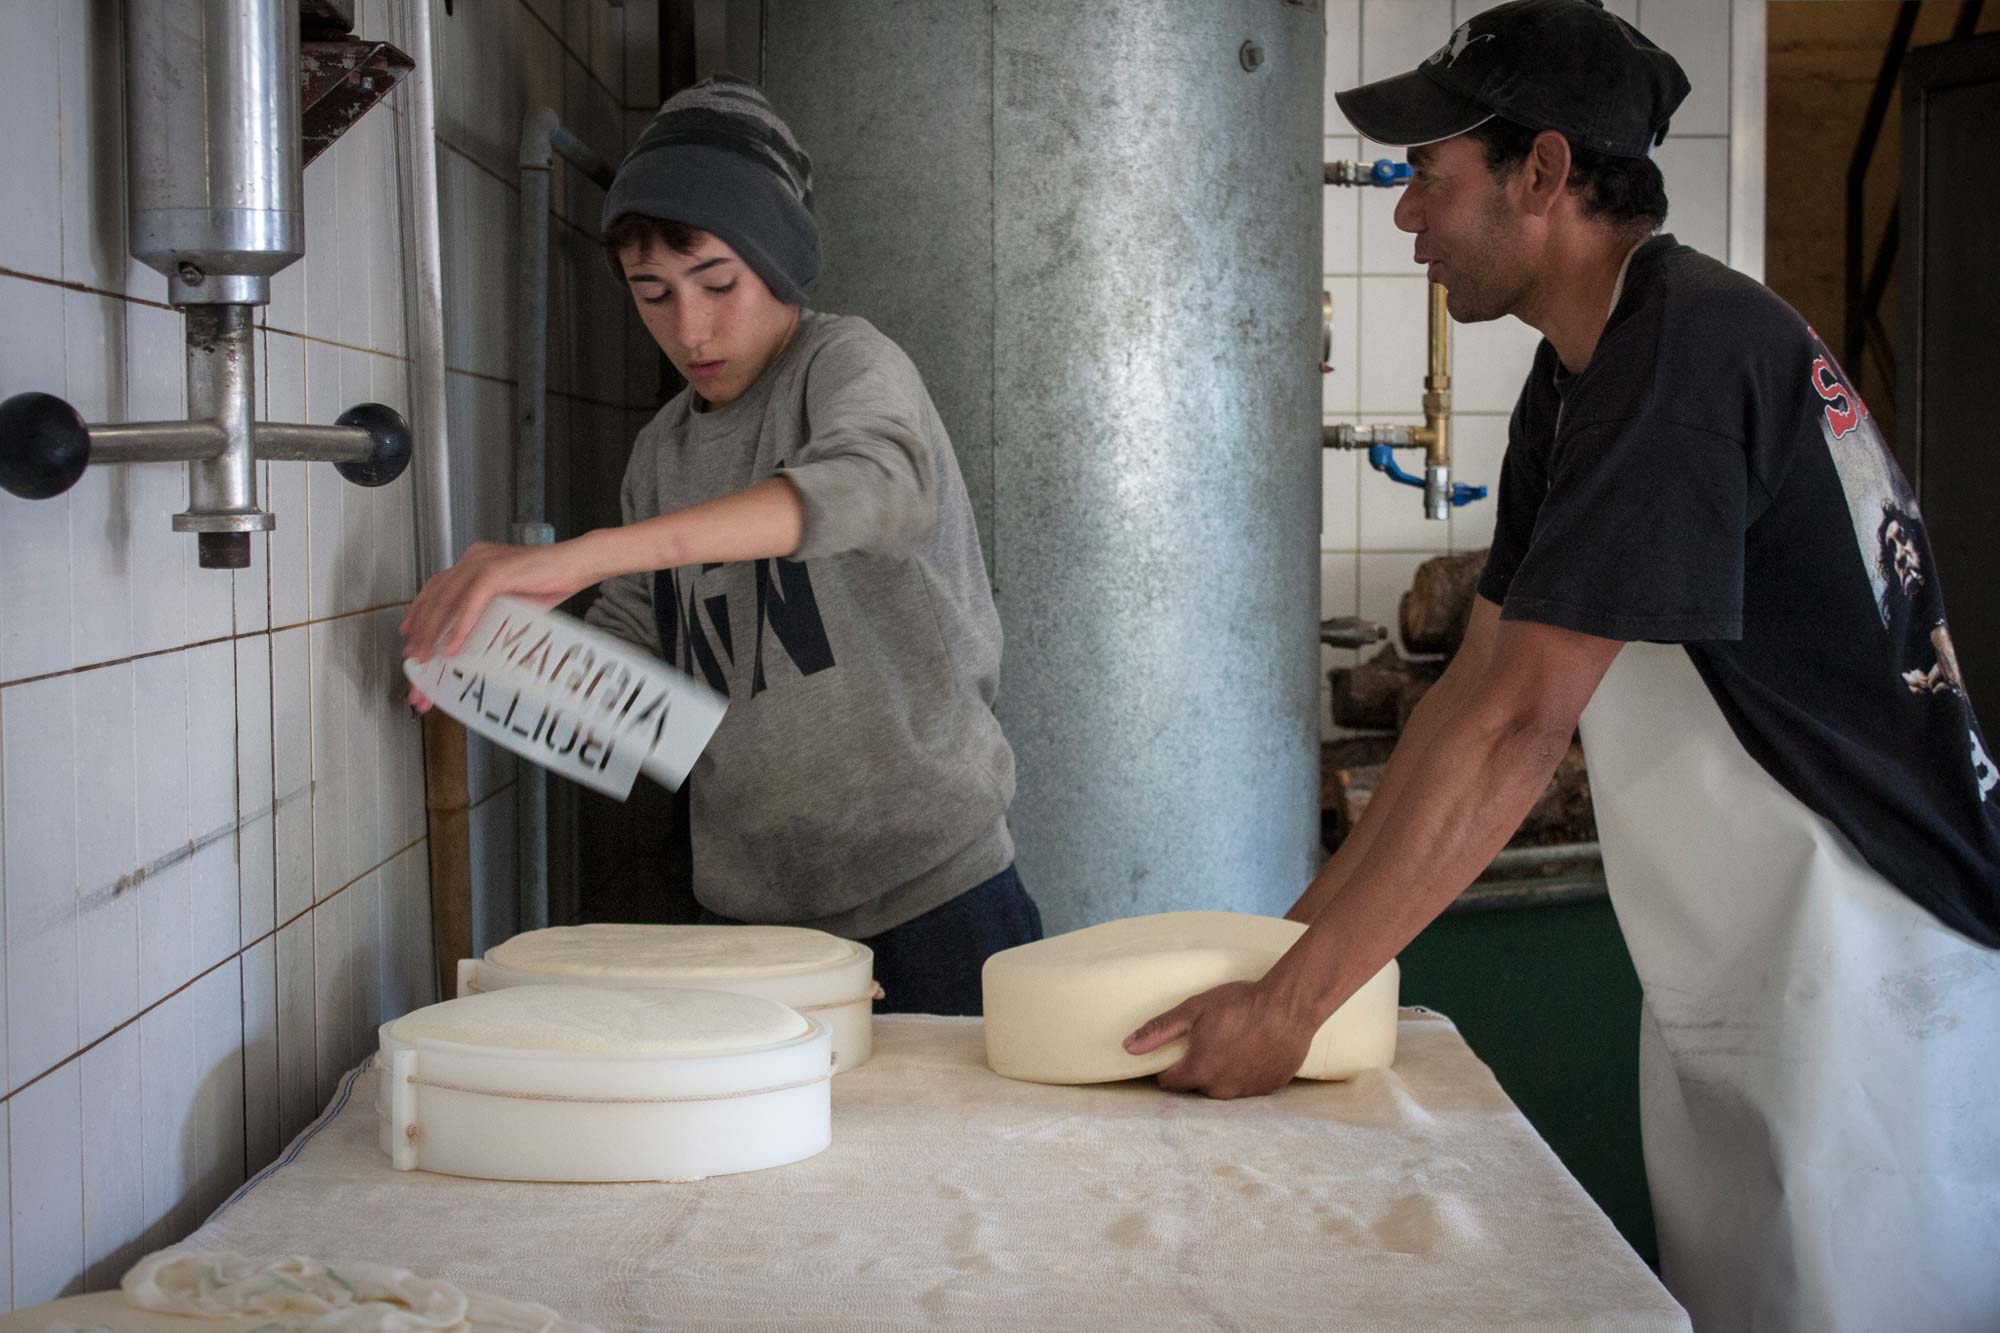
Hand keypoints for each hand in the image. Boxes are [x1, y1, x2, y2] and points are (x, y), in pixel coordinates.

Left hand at [400, 538, 602, 665]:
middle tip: (414, 656)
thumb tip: (473, 638)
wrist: (578, 565)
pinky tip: (453, 647)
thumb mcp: (511, 599)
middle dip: (421, 628)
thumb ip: (489, 610)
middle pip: (436, 595)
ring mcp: (483, 563)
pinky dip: (460, 627)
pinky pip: (471, 603)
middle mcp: (473, 558)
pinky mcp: (496, 572)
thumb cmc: (550, 583)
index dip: (419, 610)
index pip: (438, 586)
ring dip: (434, 631)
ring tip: (427, 657)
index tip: (408, 633)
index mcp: (474, 561)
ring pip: (448, 600)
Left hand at [1123, 979, 1318, 1099]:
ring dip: (1221, 1072)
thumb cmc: (1240, 1004)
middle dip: (1196, 1069)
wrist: (1289, 1005)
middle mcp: (1220, 1089)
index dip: (1167, 1067)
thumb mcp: (1193, 1010)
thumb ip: (1159, 1031)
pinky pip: (1248, 1086)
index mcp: (1198, 1071)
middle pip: (1196, 1086)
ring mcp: (1247, 1092)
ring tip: (1231, 1044)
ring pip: (1222, 1087)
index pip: (1169, 1082)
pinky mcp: (1269, 1088)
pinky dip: (1245, 1073)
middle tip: (1207, 1041)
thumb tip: (1128, 1047)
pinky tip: (1251, 1051)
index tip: (1173, 1053)